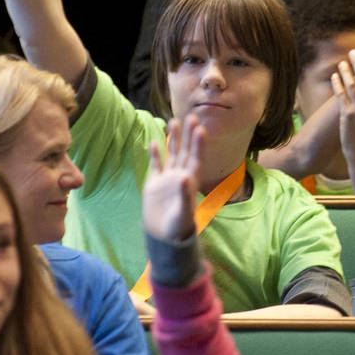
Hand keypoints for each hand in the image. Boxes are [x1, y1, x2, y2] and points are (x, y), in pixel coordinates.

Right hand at [143, 117, 204, 242]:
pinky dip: (155, 153)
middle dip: (188, 135)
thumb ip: (184, 195)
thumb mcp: (183, 213)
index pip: (196, 159)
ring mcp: (167, 179)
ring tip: (173, 121)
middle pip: (185, 151)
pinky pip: (155, 165)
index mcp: (190, 182)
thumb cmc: (178, 228)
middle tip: (192, 116)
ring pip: (172, 154)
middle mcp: (180, 176)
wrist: (164, 237)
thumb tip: (183, 176)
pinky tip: (153, 141)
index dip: (198, 144)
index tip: (201, 128)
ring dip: (173, 139)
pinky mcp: (155, 184)